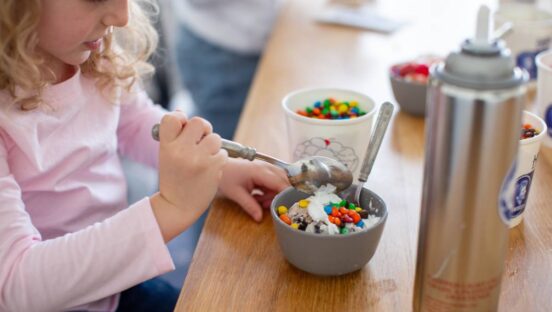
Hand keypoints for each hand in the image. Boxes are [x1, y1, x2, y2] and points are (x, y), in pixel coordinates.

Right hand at [152, 113, 226, 240]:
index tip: (184, 128)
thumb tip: (181, 112)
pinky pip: (223, 153)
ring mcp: (198, 158)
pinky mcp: (213, 167)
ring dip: (213, 147)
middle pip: (199, 122)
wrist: (177, 207)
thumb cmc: (174, 179)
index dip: (181, 118)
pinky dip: (219, 160)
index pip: (172, 118)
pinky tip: (210, 170)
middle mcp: (181, 150)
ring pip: (215, 138)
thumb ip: (174, 136)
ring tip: (205, 159)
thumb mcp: (167, 156)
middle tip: (201, 141)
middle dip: (203, 130)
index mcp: (166, 146)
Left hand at [218, 159, 289, 221]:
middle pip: (283, 182)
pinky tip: (259, 197)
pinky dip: (269, 191)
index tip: (285, 207)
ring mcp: (265, 167)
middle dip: (278, 196)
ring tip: (259, 201)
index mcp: (260, 171)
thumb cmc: (226, 178)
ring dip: (273, 194)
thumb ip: (250, 206)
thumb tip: (259, 218)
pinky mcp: (264, 171)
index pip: (280, 183)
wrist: (219, 167)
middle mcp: (266, 167)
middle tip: (265, 205)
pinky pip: (273, 181)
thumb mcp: (236, 194)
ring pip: (279, 182)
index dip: (285, 195)